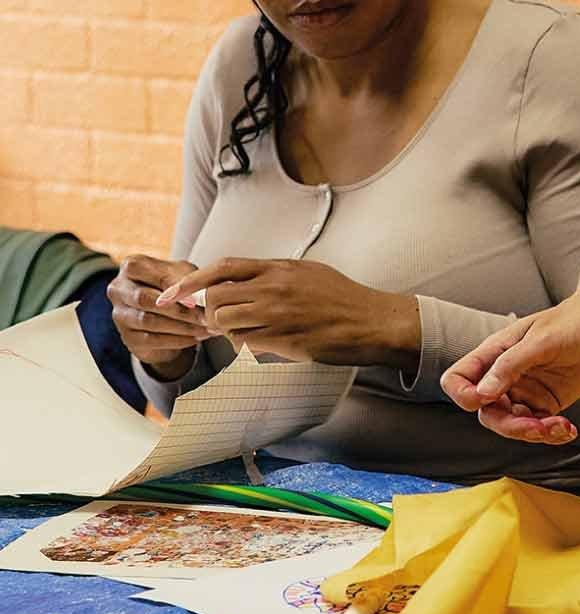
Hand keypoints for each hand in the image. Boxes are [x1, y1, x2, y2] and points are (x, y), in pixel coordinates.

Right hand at [108, 255, 206, 378]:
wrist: (171, 315)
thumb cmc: (177, 287)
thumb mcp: (185, 275)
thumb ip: (186, 279)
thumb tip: (191, 296)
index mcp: (132, 266)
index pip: (151, 274)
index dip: (175, 287)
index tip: (197, 299)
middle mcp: (119, 289)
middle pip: (144, 299)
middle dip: (178, 309)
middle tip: (205, 316)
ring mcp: (119, 314)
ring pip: (147, 321)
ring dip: (180, 326)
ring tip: (205, 327)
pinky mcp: (127, 337)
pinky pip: (151, 339)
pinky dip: (177, 339)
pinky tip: (196, 337)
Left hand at [155, 258, 415, 367]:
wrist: (374, 322)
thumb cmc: (344, 299)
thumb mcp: (309, 273)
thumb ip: (274, 274)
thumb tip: (240, 280)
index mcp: (281, 268)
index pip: (222, 268)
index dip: (191, 281)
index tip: (172, 294)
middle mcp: (276, 288)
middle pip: (215, 298)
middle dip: (208, 312)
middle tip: (218, 322)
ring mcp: (279, 314)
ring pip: (224, 322)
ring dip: (225, 331)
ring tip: (244, 332)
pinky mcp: (284, 340)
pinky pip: (244, 344)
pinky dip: (245, 345)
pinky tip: (264, 343)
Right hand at [439, 296, 579, 444]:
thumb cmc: (571, 322)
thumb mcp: (541, 340)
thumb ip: (511, 365)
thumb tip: (483, 393)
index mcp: (494, 355)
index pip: (457, 380)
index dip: (463, 395)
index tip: (486, 399)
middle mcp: (505, 377)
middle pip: (486, 412)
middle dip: (508, 425)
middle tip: (536, 426)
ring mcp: (525, 392)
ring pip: (512, 424)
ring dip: (532, 433)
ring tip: (560, 427)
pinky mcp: (547, 403)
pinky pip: (539, 427)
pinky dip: (551, 434)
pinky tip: (568, 430)